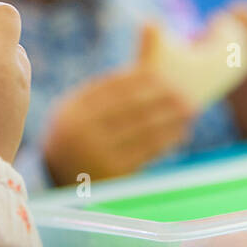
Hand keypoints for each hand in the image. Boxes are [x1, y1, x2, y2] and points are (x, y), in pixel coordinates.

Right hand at [41, 22, 196, 186]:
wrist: (57, 180)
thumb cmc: (76, 136)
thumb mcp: (76, 110)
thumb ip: (103, 90)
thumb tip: (145, 65)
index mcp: (72, 109)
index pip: (113, 86)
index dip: (140, 79)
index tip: (162, 75)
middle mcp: (81, 130)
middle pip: (132, 106)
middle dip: (161, 97)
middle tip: (185, 92)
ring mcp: (97, 152)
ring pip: (144, 129)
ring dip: (171, 118)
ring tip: (189, 110)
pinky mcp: (114, 172)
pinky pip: (147, 151)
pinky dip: (168, 139)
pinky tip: (181, 132)